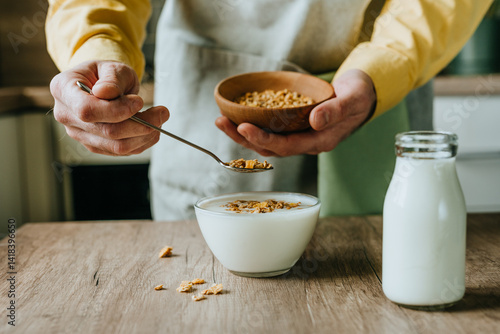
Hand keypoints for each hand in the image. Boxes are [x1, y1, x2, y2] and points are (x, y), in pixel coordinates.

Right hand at [50, 60, 168, 155]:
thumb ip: (111, 79)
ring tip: (160, 119)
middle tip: (163, 112)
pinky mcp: (95, 146)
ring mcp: (79, 134)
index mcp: (63, 89)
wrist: (102, 84)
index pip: (87, 110)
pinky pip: (122, 151)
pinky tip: (152, 128)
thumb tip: (106, 93)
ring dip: (145, 135)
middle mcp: (66, 115)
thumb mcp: (112, 67)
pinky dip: (142, 142)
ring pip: (116, 146)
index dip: (116, 110)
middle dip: (140, 124)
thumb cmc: (106, 74)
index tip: (139, 102)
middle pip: (106, 131)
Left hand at [215, 69, 375, 156]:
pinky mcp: (294, 126)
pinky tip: (237, 116)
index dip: (264, 139)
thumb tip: (315, 121)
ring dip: (243, 133)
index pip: (287, 146)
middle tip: (221, 122)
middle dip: (243, 137)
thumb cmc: (359, 96)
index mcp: (320, 142)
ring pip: (267, 141)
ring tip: (222, 120)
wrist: (362, 94)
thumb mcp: (353, 99)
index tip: (243, 126)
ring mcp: (299, 135)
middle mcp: (306, 143)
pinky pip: (270, 130)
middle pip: (270, 147)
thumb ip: (335, 111)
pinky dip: (253, 125)